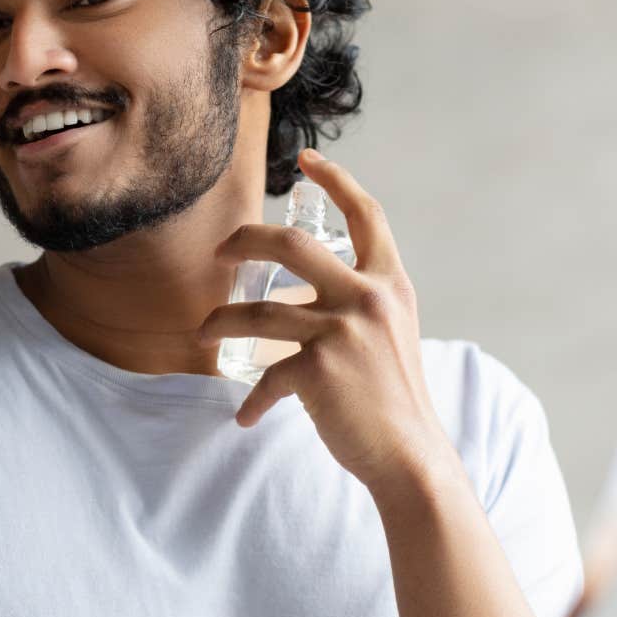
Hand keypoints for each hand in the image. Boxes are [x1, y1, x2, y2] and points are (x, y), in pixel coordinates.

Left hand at [198, 148, 450, 492]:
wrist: (411, 456)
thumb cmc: (396, 399)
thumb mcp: (392, 334)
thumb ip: (361, 306)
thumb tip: (305, 297)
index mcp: (390, 284)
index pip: (366, 215)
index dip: (336, 180)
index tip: (308, 161)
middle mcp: (368, 298)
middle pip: (291, 245)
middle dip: (245, 239)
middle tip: (220, 252)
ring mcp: (342, 332)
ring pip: (258, 312)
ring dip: (221, 321)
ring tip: (205, 334)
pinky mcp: (318, 371)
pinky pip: (267, 377)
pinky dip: (253, 399)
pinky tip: (247, 415)